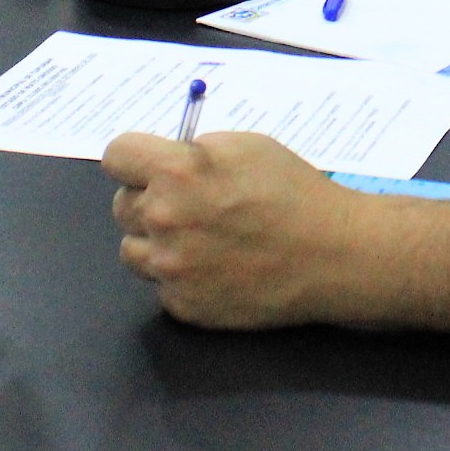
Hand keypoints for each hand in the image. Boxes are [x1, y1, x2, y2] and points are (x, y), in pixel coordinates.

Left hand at [107, 129, 357, 327]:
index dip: (134, 160)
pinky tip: (218, 267)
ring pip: (132, 249)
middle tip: (190, 204)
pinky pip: (161, 284)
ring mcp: (170, 267)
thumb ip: (194, 150)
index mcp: (176, 171)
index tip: (148, 167)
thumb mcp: (245, 146)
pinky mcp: (182, 304)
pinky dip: (182, 276)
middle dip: (150, 200)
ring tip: (202, 238)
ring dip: (157, 242)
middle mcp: (163, 218)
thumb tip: (164, 159)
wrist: (333, 256)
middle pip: (121, 204)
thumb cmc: (296, 194)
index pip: (116, 156)